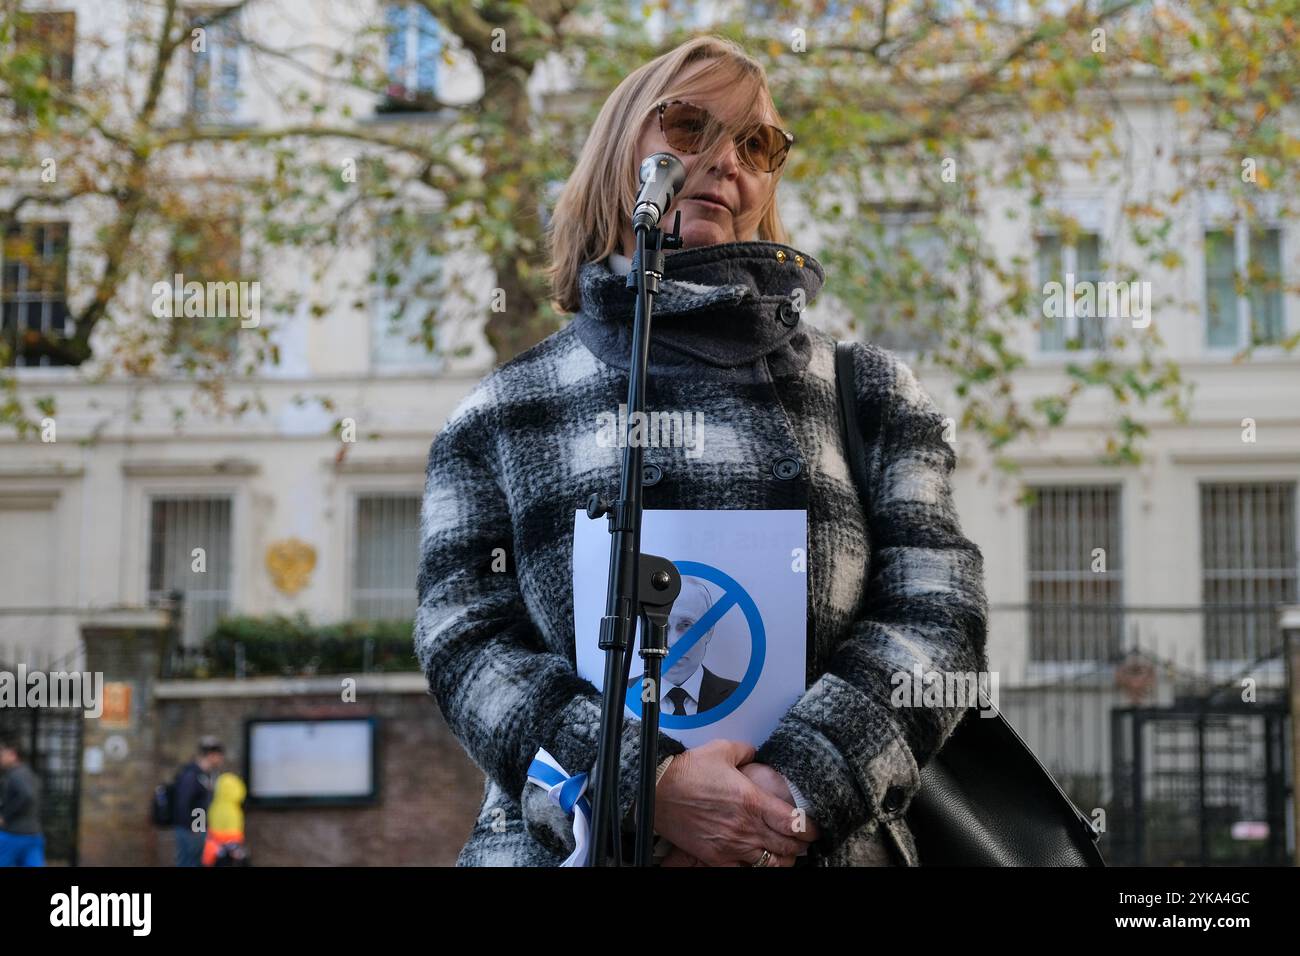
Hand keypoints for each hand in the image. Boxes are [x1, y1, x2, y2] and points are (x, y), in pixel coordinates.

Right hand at [653, 739, 815, 866]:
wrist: (658, 792)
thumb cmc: (688, 772)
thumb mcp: (722, 750)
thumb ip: (746, 751)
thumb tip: (756, 753)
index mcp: (753, 801)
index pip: (794, 822)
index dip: (810, 828)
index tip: (813, 827)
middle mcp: (746, 828)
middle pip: (788, 846)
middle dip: (801, 845)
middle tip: (803, 840)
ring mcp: (732, 846)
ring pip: (771, 863)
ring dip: (783, 858)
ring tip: (785, 852)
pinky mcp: (716, 858)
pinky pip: (745, 871)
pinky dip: (757, 867)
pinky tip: (759, 860)